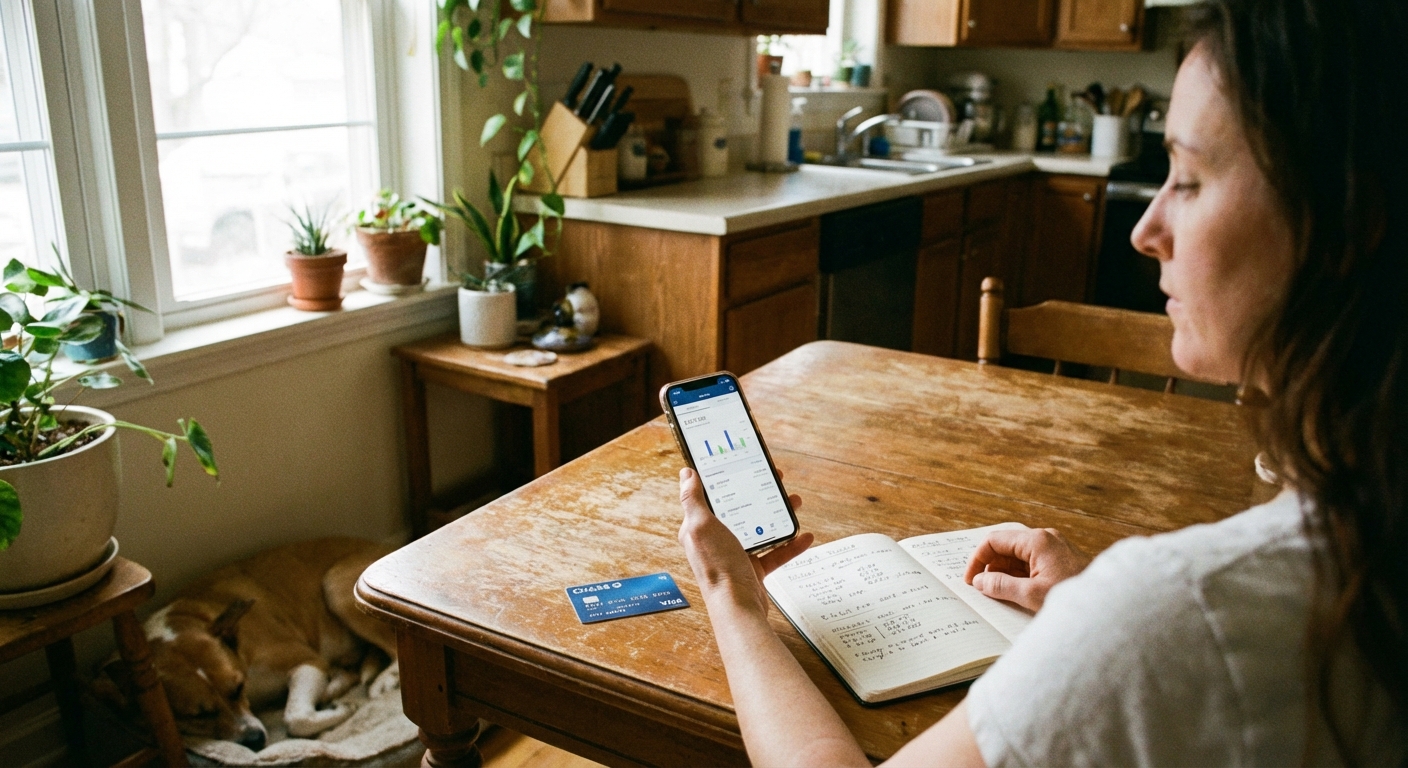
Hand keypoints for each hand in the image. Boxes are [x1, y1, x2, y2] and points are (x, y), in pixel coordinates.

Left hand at [677, 467, 812, 616]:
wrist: (738, 608)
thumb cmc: (718, 568)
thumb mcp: (702, 527)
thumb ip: (693, 500)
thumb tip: (686, 474)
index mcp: (699, 528)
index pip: (713, 495)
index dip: (728, 477)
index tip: (744, 463)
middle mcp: (716, 540)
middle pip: (740, 509)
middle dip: (760, 493)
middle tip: (776, 478)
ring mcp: (735, 554)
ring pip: (760, 528)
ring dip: (779, 515)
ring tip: (795, 502)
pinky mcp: (753, 569)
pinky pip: (775, 553)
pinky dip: (790, 545)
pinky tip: (804, 537)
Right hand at [963, 528, 1089, 611]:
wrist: (1109, 605)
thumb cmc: (1075, 598)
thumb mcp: (1031, 595)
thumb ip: (1001, 586)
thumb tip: (979, 582)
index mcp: (1037, 540)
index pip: (994, 541)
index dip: (977, 560)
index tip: (971, 581)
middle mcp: (1045, 538)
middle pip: (1005, 546)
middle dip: (991, 567)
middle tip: (982, 589)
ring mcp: (1054, 548)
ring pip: (1018, 555)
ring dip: (1005, 573)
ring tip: (999, 594)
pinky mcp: (1060, 559)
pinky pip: (1031, 562)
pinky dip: (1019, 575)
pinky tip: (1017, 592)